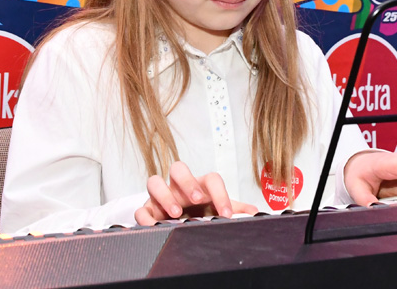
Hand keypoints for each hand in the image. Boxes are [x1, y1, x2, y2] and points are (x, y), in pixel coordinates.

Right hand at [134, 161, 257, 224]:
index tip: (227, 215)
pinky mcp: (146, 209)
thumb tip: (256, 211)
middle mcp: (178, 186)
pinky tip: (153, 227)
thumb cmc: (198, 211)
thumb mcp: (215, 209)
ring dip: (164, 195)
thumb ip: (233, 208)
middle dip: (187, 182)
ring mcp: (160, 196)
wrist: (175, 221)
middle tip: (197, 200)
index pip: (211, 179)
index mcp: (199, 184)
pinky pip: (140, 209)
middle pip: (178, 168)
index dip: (220, 194)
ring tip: (175, 213)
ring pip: (154, 181)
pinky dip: (144, 217)